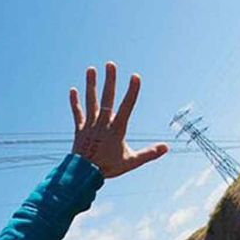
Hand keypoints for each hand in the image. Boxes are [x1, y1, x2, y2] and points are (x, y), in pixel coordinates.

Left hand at [69, 62, 167, 178]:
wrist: (83, 176)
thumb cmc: (108, 168)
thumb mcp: (131, 162)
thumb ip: (149, 153)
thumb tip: (167, 147)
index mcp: (116, 129)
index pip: (127, 106)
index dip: (132, 91)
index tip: (135, 76)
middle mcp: (102, 123)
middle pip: (107, 98)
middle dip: (110, 80)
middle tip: (110, 64)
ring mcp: (90, 125)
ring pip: (91, 102)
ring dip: (91, 85)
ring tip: (91, 69)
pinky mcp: (79, 130)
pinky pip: (77, 113)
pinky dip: (74, 102)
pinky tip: (73, 89)